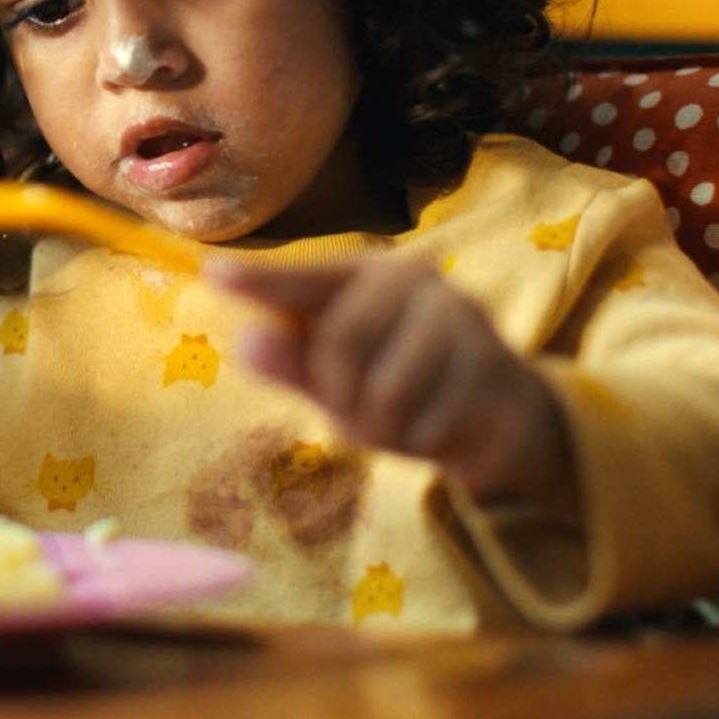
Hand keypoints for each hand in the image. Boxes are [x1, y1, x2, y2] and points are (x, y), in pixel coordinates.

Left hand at [206, 256, 577, 515]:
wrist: (504, 413)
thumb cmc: (402, 385)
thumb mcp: (338, 378)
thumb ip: (294, 362)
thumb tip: (247, 340)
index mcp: (367, 274)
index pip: (304, 281)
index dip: (262, 281)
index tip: (214, 274)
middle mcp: (417, 282)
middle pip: (341, 342)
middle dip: (339, 395)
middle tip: (357, 413)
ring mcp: (462, 320)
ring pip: (387, 393)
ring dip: (382, 429)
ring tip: (401, 422)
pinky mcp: (494, 368)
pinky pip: (429, 425)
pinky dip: (423, 444)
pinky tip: (440, 429)